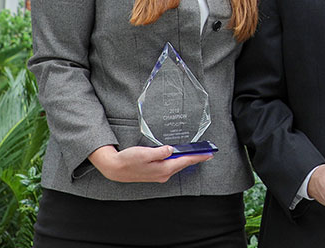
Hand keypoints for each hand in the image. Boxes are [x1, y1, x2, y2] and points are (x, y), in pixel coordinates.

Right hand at [88, 145, 212, 182]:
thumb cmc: (128, 160)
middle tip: (207, 153)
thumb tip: (171, 150)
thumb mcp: (144, 153)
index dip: (198, 157)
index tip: (209, 154)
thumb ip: (159, 152)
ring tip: (198, 154)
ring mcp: (160, 175)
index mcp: (163, 169)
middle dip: (196, 158)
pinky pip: (172, 167)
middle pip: (183, 164)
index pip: (185, 161)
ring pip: (178, 166)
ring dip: (188, 160)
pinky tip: (180, 158)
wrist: (115, 169)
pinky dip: (179, 162)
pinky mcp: (156, 173)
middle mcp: (164, 174)